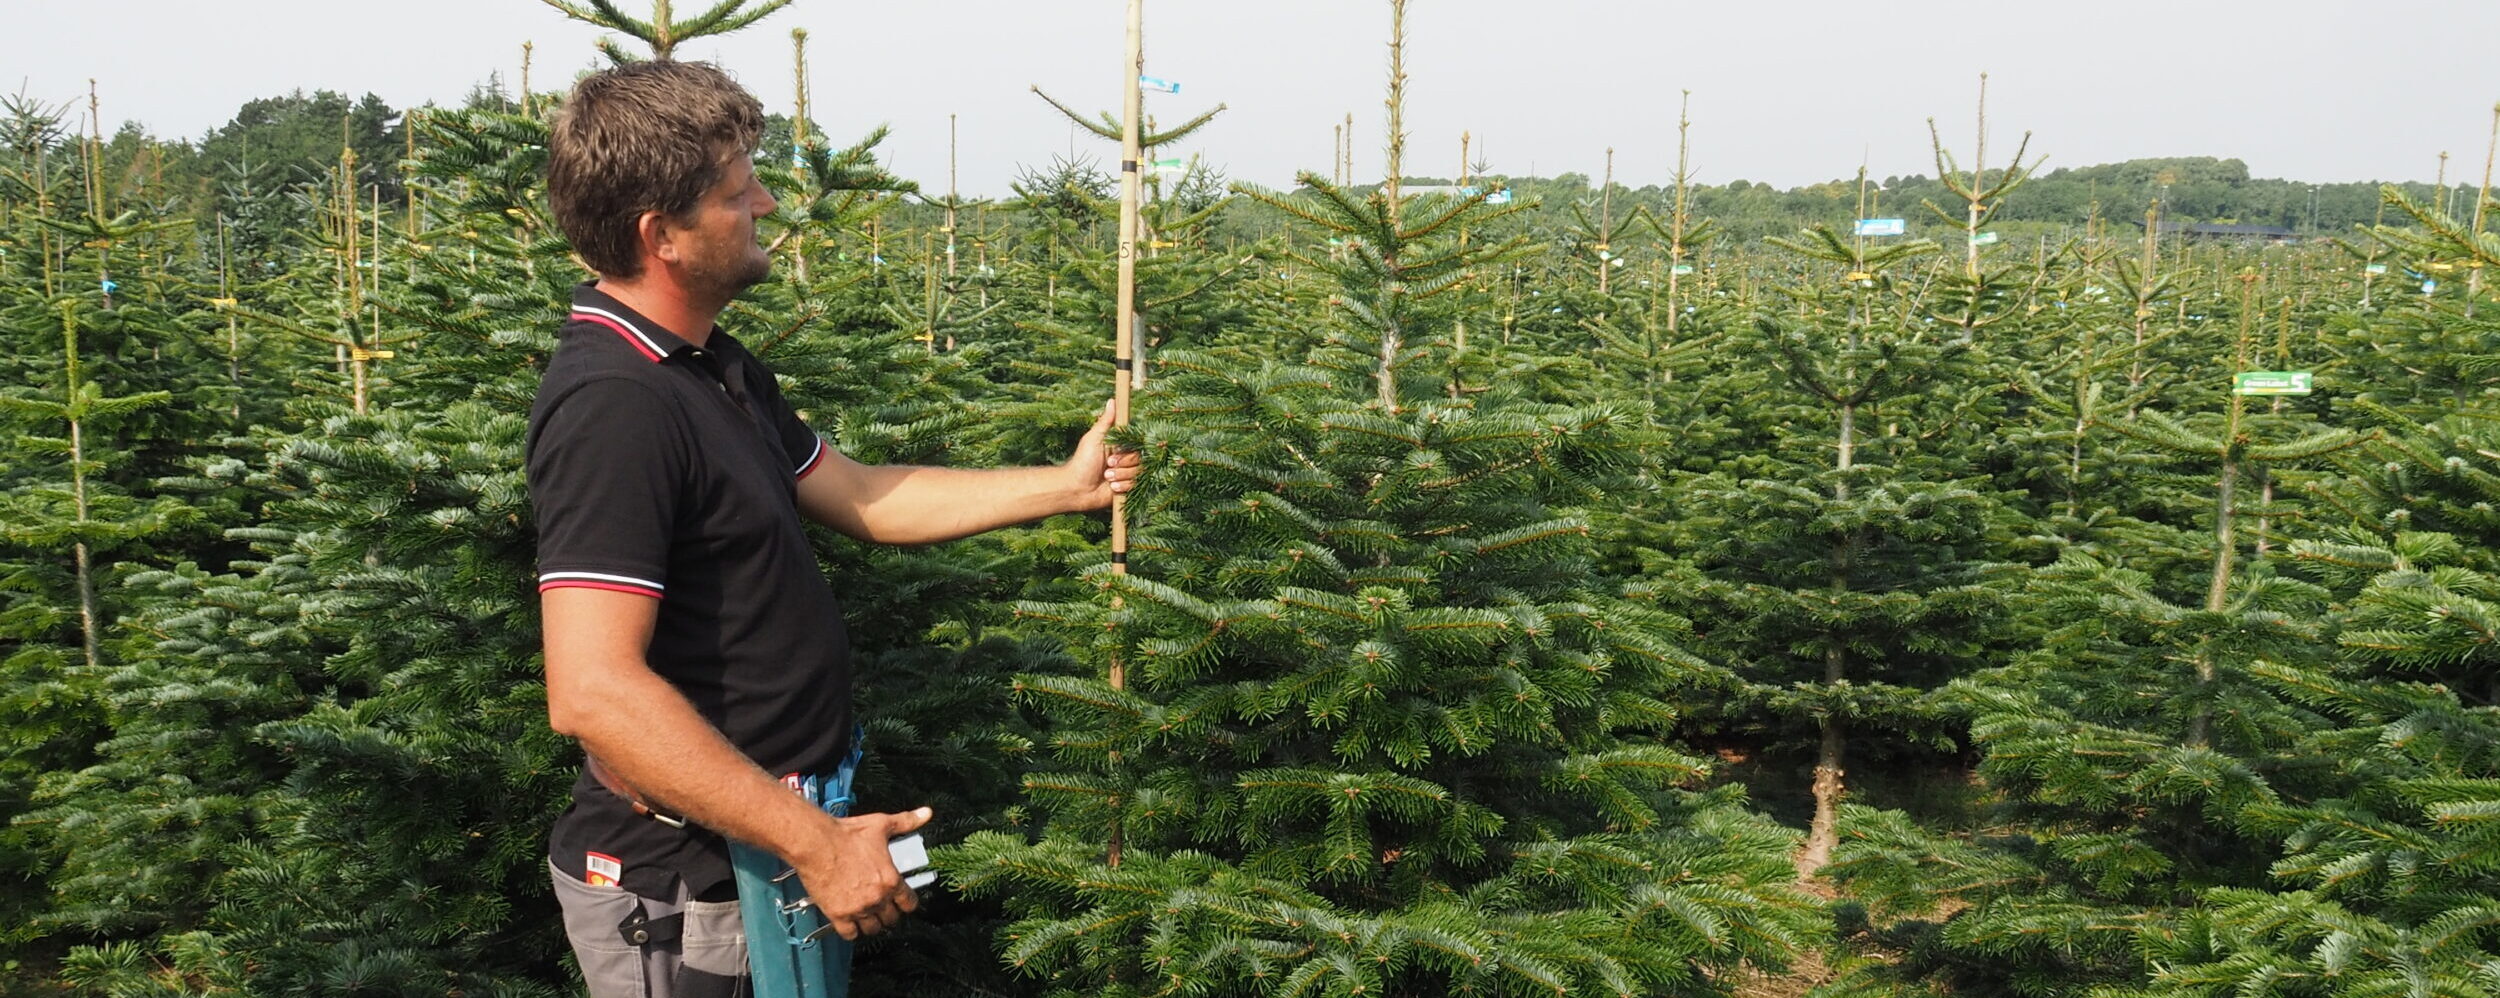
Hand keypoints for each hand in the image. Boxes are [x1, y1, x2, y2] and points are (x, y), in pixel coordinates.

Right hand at [794, 805, 931, 940]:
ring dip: (872, 923)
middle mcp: (877, 898)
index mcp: (891, 880)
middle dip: (888, 914)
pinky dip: (851, 930)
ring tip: (868, 915)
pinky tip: (850, 922)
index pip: (909, 903)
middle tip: (883, 907)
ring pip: (872, 929)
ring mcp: (858, 909)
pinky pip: (850, 934)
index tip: (903, 901)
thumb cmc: (846, 835)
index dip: (907, 902)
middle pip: (891, 919)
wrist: (816, 843)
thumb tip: (925, 814)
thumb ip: (906, 822)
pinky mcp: (838, 915)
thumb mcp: (882, 825)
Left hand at [1063, 403, 1142, 510]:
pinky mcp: (1126, 489)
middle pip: (1138, 458)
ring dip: (1121, 475)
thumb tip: (1112, 400)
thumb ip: (1106, 421)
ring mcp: (1125, 474)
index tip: (1115, 451)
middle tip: (1107, 465)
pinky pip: (1134, 485)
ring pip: (1137, 472)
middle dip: (1122, 463)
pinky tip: (1111, 487)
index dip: (1127, 449)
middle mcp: (1124, 459)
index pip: (1135, 443)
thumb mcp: (1094, 438)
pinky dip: (1122, 486)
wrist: (1077, 488)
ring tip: (1106, 477)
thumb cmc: (1082, 462)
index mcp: (1118, 446)